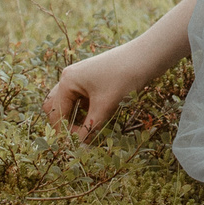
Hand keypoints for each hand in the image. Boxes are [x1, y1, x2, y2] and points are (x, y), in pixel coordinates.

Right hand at [44, 39, 170, 140]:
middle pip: (56, 108)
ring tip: (88, 132)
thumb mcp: (105, 107)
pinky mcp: (91, 79)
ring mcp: (80, 77)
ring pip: (69, 104)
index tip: (77, 147)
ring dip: (75, 119)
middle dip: (65, 125)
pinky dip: (84, 112)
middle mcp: (69, 77)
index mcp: (67, 81)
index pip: (56, 114)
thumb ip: (90, 129)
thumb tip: (80, 148)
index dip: (64, 133)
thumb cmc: (124, 78)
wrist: (146, 56)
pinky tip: (96, 120)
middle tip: (79, 139)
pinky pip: (80, 100)